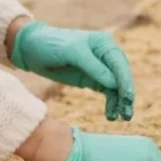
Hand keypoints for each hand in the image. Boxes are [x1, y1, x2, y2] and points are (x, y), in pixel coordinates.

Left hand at [9, 21, 134, 120]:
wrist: (33, 50)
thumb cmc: (52, 45)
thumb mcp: (72, 53)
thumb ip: (93, 67)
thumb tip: (115, 84)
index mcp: (104, 43)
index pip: (119, 63)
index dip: (125, 81)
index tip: (128, 98)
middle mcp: (106, 55)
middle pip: (121, 77)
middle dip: (126, 95)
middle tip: (127, 113)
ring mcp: (100, 69)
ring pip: (116, 87)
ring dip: (120, 102)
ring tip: (120, 117)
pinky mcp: (92, 80)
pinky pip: (107, 93)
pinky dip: (111, 103)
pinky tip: (111, 115)